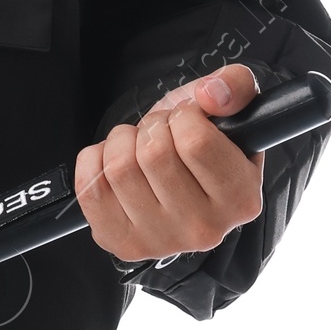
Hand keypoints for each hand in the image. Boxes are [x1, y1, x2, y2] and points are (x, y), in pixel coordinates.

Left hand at [74, 64, 264, 263]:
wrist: (174, 176)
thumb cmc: (201, 141)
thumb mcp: (227, 106)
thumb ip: (233, 86)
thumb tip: (209, 96)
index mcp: (241, 199)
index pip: (196, 142)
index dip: (183, 115)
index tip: (186, 119)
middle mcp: (205, 230)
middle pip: (154, 154)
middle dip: (152, 127)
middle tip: (161, 134)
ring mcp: (160, 242)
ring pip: (119, 168)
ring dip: (122, 142)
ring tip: (138, 147)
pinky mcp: (122, 243)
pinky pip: (89, 187)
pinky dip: (94, 161)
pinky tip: (114, 163)